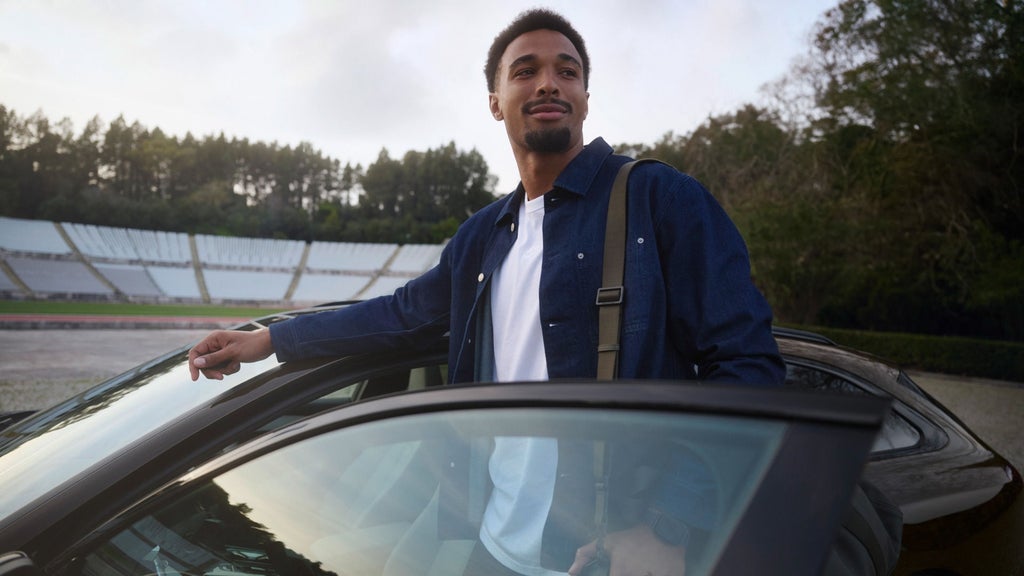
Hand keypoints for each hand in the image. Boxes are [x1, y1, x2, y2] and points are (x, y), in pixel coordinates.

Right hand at [188, 329, 273, 380]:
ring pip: (213, 367)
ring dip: (223, 370)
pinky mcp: (228, 357)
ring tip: (235, 365)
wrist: (267, 345)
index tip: (195, 378)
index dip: (193, 365)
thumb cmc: (251, 345)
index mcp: (214, 339)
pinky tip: (238, 364)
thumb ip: (214, 358)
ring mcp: (221, 351)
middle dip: (213, 371)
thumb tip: (196, 363)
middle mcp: (215, 345)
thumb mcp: (232, 353)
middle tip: (222, 377)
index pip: (195, 353)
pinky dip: (229, 369)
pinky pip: (222, 368)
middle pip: (203, 363)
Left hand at [568, 525, 684, 575]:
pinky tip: (654, 570)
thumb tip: (570, 572)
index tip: (615, 573)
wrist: (664, 529)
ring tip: (643, 568)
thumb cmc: (633, 537)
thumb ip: (586, 554)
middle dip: (629, 575)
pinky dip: (658, 575)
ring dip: (642, 575)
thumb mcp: (608, 541)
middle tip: (630, 570)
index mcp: (620, 572)